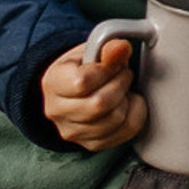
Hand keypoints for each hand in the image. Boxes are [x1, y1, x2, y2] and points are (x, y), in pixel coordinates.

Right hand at [41, 37, 144, 152]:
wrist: (75, 88)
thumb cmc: (84, 66)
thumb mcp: (92, 49)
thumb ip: (107, 45)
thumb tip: (121, 48)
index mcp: (53, 83)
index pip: (83, 82)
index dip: (107, 70)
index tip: (114, 62)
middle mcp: (57, 111)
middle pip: (99, 104)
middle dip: (121, 83)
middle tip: (123, 73)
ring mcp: (73, 132)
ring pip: (114, 120)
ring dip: (127, 99)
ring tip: (123, 88)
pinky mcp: (91, 144)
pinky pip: (125, 132)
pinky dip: (135, 114)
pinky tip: (127, 102)